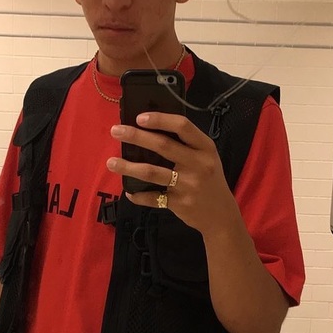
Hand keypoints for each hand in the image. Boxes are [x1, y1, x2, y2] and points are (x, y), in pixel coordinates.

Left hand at [107, 112, 239, 235]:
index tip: (139, 117)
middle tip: (115, 131)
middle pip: (163, 145)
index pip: (182, 126)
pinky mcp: (180, 203)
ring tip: (111, 162)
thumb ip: (186, 144)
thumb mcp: (206, 157)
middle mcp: (198, 164)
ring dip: (128, 166)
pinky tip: (129, 191)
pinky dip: (138, 194)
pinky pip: (152, 197)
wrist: (222, 214)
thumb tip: (150, 129)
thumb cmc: (209, 179)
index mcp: (205, 147)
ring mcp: (189, 185)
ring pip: (152, 172)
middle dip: (136, 136)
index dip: (160, 119)